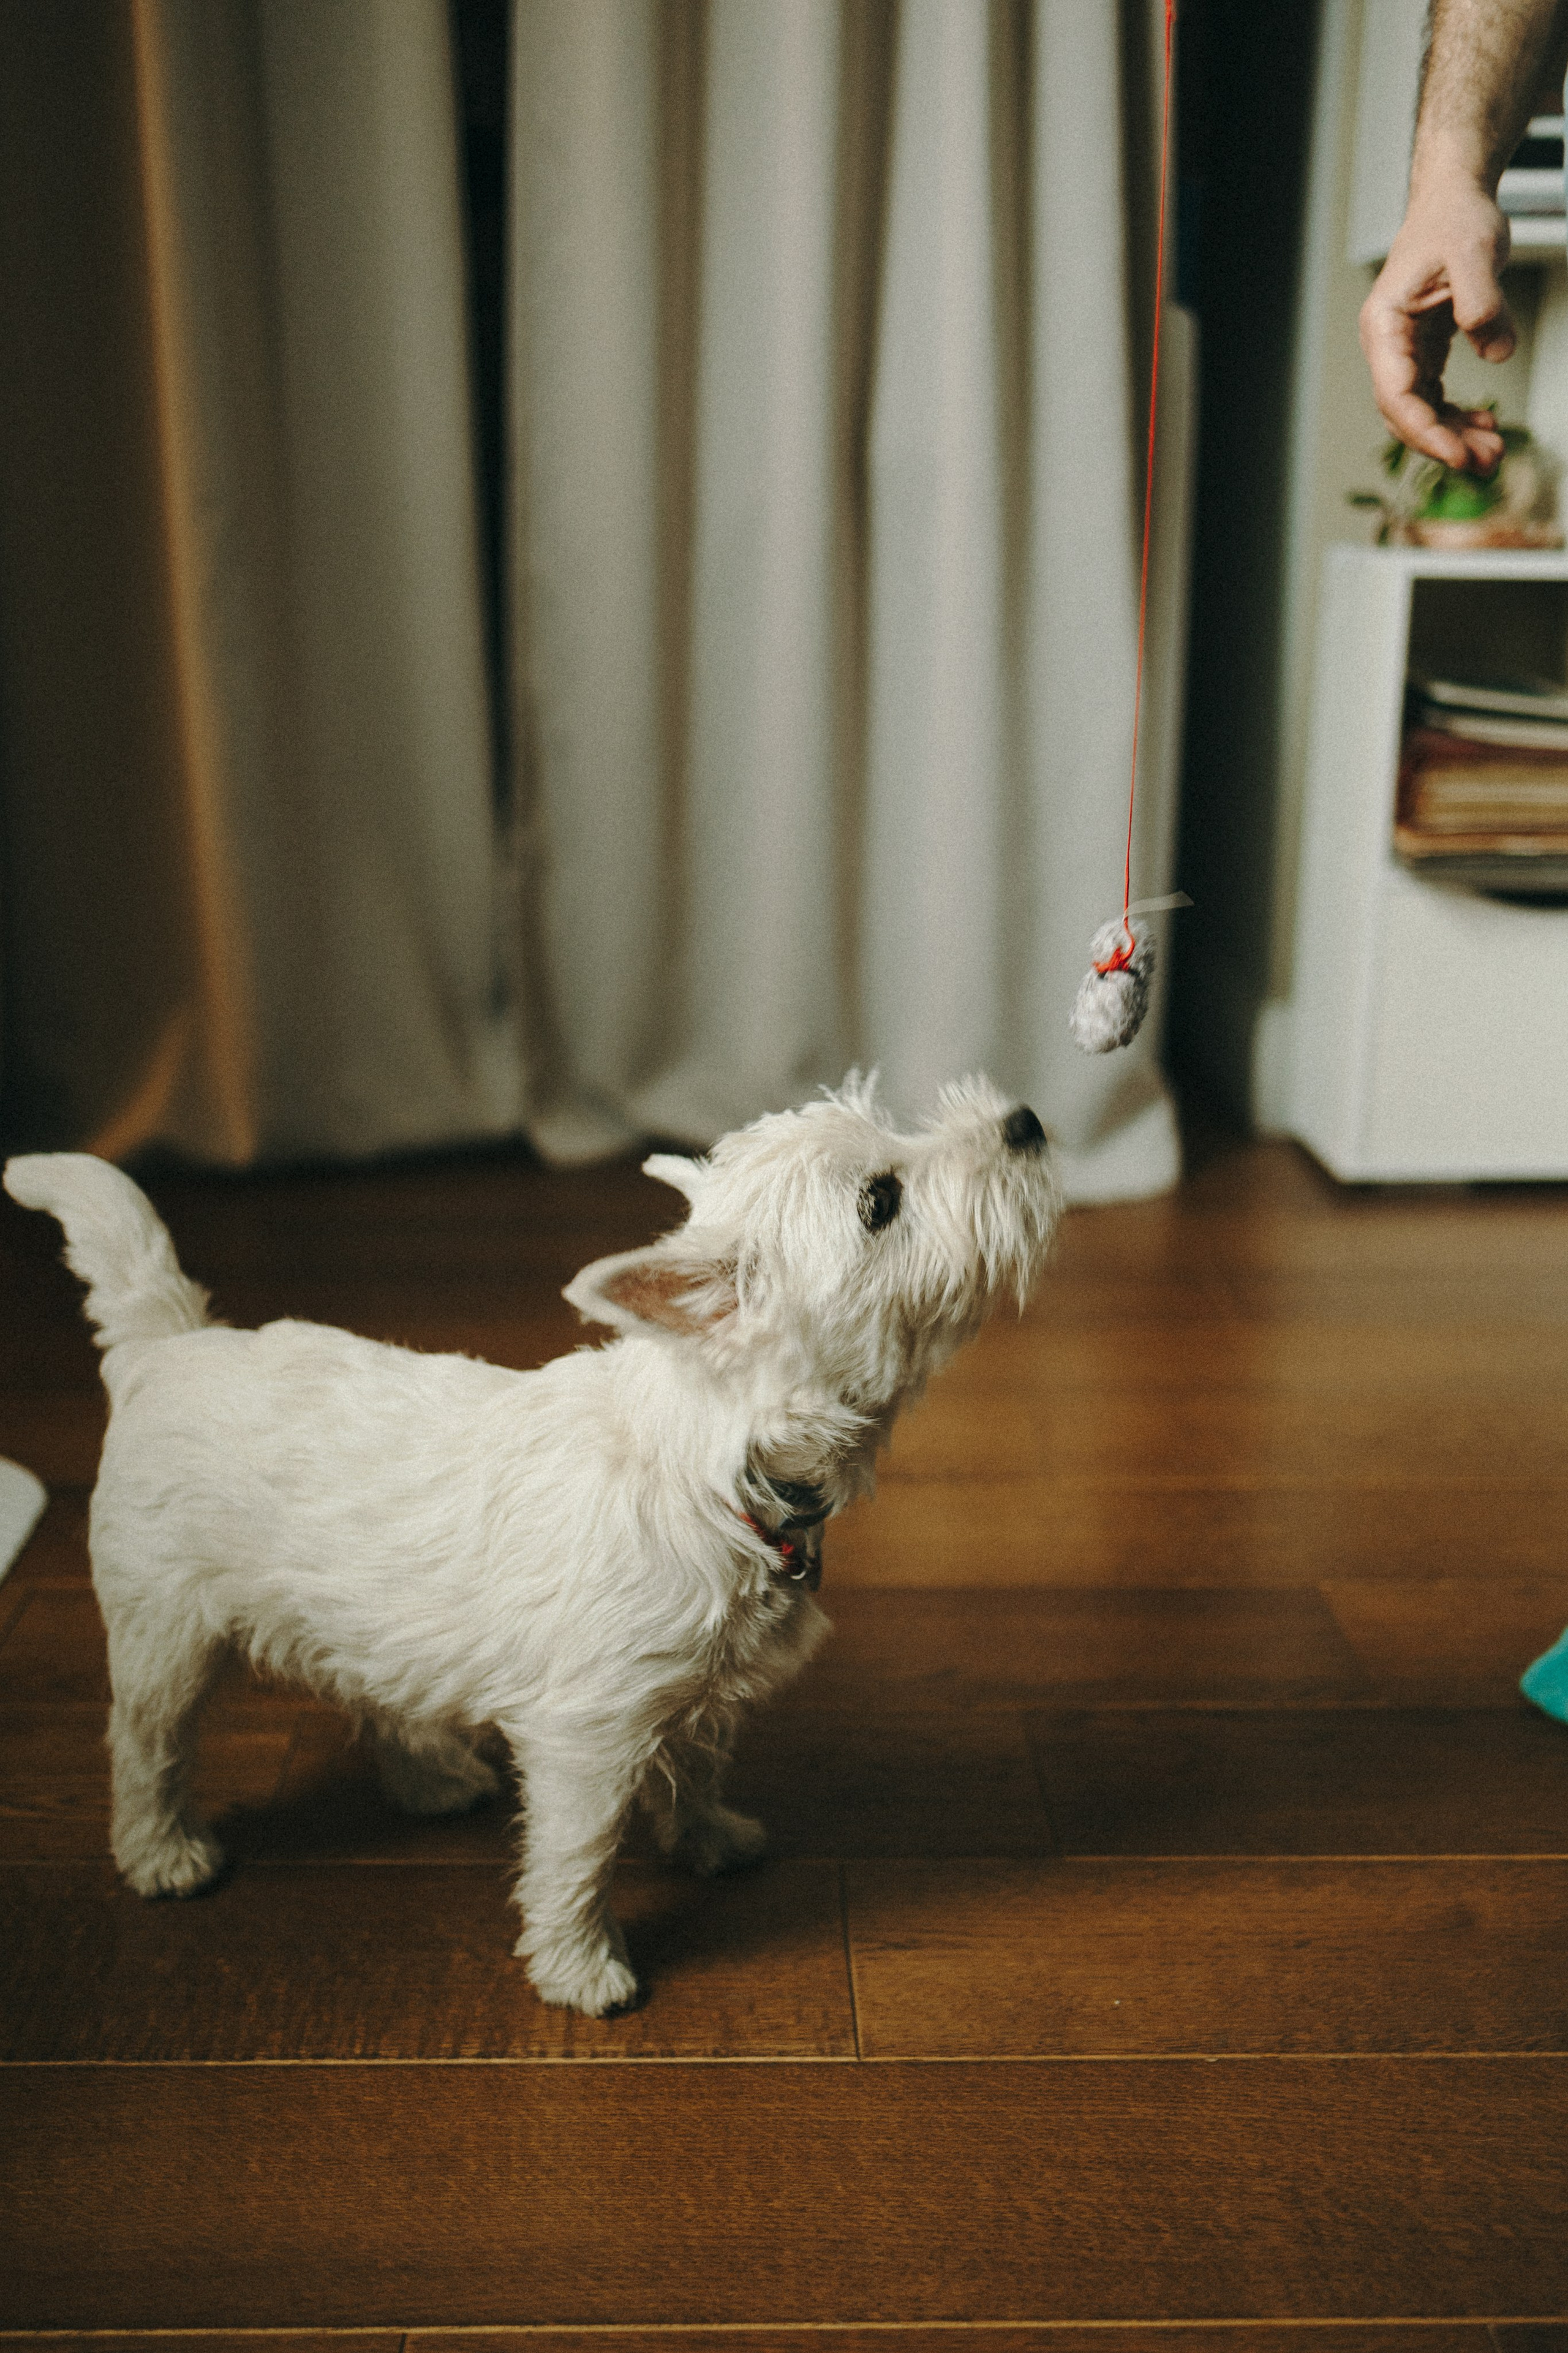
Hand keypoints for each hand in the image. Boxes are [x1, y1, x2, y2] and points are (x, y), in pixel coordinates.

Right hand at [1358, 173, 1516, 472]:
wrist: (1454, 200)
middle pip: (1405, 413)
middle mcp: (1387, 344)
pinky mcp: (1424, 351)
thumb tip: (1495, 351)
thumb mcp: (1474, 252)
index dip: (1424, 431)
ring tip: (1491, 451)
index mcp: (1384, 324)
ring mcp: (1403, 351)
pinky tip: (1484, 426)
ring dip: (1452, 437)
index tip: (1457, 454)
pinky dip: (1457, 417)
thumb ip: (1482, 302)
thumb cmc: (1454, 219)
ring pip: (1420, 411)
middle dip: (1443, 443)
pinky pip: (1434, 397)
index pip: (1395, 394)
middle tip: (1486, 461)